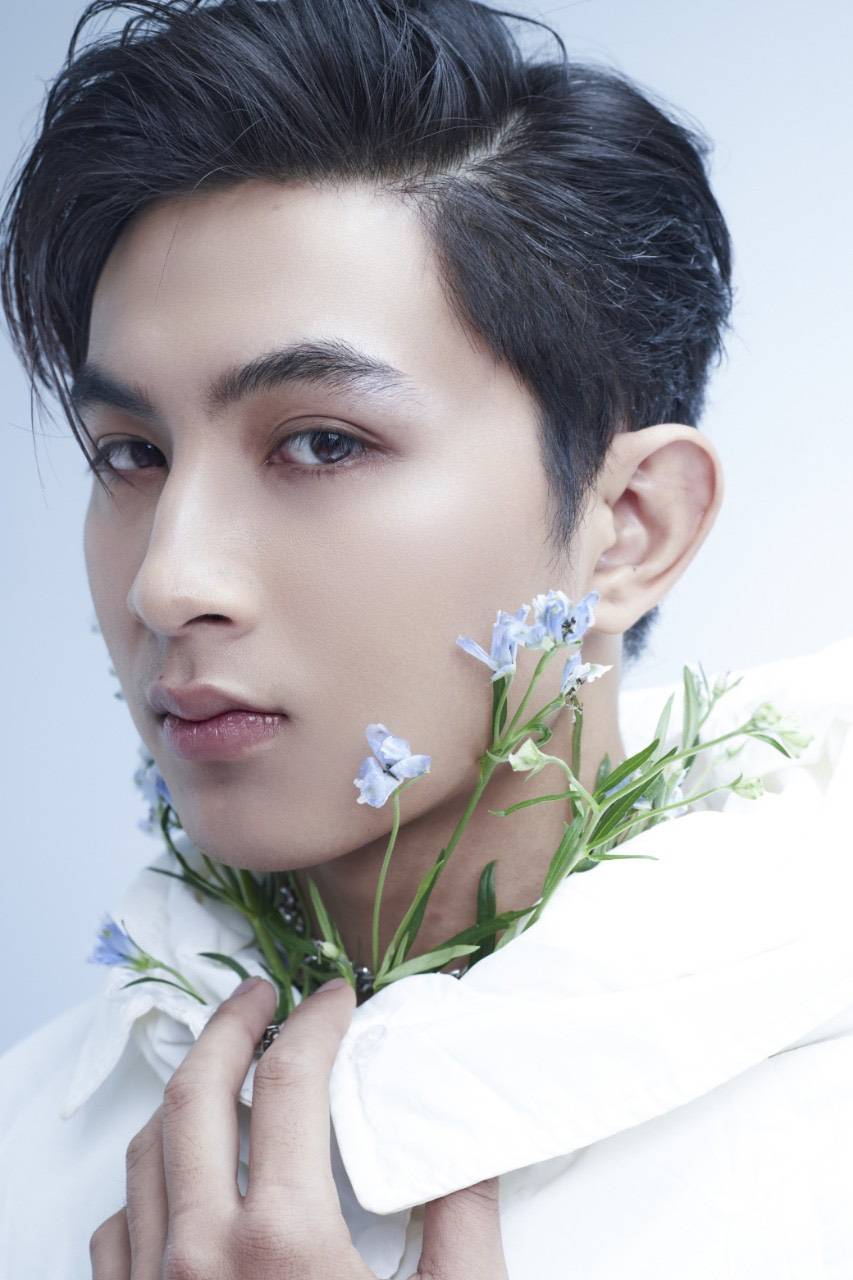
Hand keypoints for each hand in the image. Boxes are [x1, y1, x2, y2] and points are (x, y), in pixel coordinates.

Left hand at [89, 976, 509, 1278]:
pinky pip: (115, 1231)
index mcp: (280, 1245)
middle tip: (261, 993)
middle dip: (228, 1024)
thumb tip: (466, 1146)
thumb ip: (463, 1226)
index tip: (338, 998)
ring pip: (144, 1155)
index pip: (288, 1082)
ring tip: (223, 1069)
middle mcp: (195, 1258)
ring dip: (184, 1095)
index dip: (317, 1023)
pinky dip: (147, 1180)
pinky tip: (181, 1181)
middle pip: (193, 1094)